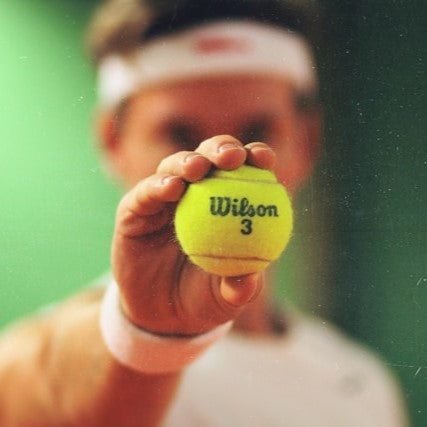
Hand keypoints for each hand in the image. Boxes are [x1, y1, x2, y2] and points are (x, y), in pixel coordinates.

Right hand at [111, 135, 275, 335]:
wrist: (162, 316)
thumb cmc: (202, 298)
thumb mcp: (224, 297)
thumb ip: (239, 287)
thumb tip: (251, 279)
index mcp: (225, 204)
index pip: (244, 172)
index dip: (255, 158)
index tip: (265, 159)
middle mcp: (195, 194)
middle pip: (209, 158)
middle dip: (221, 148)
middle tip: (232, 156)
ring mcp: (162, 199)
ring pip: (174, 167)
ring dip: (187, 162)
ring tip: (198, 169)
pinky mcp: (134, 210)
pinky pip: (143, 194)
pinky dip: (156, 186)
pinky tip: (171, 188)